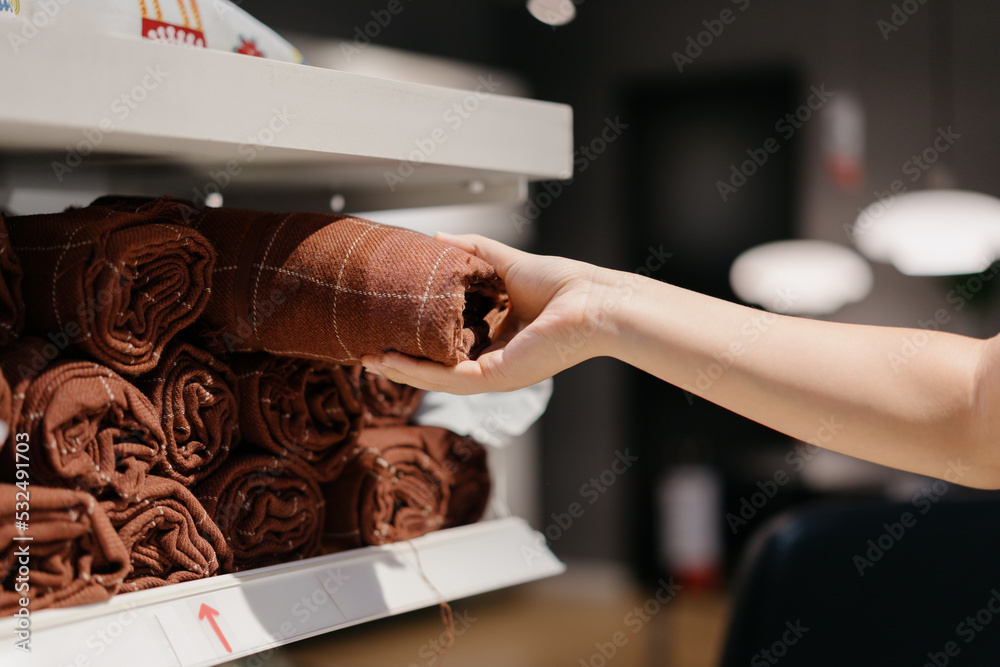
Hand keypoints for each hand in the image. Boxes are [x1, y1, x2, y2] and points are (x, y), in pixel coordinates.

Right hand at [361, 232, 622, 393]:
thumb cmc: (563, 283)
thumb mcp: (504, 262)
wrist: (592, 299)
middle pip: (438, 365)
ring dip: (402, 370)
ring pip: (438, 377)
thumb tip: (437, 238)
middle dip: (402, 360)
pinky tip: (393, 361)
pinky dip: (420, 371)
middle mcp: (494, 360)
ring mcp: (495, 372)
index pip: (449, 344)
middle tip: (368, 349)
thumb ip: (471, 252)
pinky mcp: (497, 376)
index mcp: (497, 338)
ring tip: (370, 359)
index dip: (418, 338)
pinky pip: (450, 378)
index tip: (388, 327)